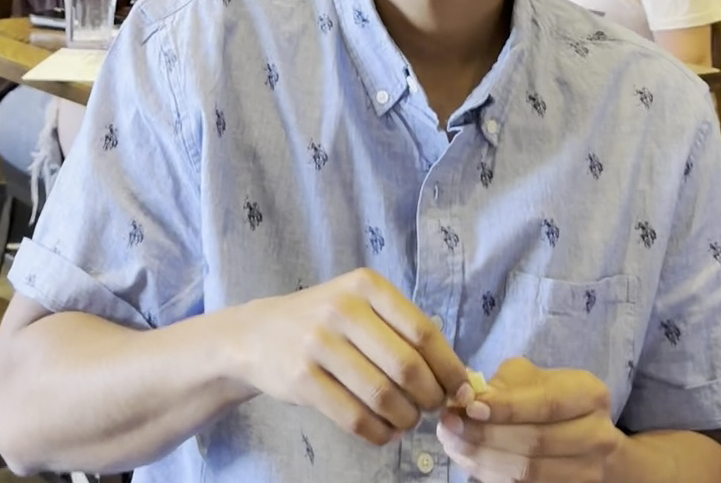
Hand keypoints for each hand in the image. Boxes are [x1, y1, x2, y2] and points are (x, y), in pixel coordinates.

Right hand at [235, 269, 472, 446]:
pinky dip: (379, 434)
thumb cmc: (324, 320)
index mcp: (366, 286)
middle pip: (406, 366)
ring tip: (407, 421)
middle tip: (431, 408)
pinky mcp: (303, 379)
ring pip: (382, 396)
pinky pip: (354, 418)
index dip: (449, 367)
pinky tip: (384, 432)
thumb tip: (456, 377)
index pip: (423, 331)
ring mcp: (319, 344)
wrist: (259, 334)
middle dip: (430, 397)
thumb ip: (402, 331)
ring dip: (405, 419)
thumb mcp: (360, 305)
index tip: (461, 390)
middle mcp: (343, 309)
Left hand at [436, 357, 619, 482]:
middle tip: (448, 425)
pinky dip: (491, 475)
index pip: (545, 404)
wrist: (587, 439)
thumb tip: (464, 396)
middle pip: (536, 443)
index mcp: (590, 396)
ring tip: (451, 443)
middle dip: (486, 435)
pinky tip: (468, 460)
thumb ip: (503, 386)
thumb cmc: (551, 397)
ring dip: (482, 459)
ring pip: (528, 473)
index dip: (506, 408)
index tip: (469, 406)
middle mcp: (597, 437)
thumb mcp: (533, 378)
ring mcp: (588, 472)